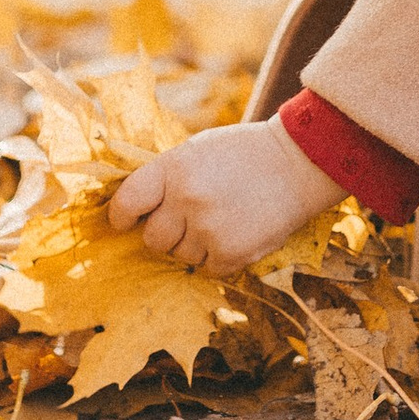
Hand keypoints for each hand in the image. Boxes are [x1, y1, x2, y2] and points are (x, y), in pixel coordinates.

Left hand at [107, 120, 343, 273]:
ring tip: (221, 219)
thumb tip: (137, 208)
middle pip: (153, 238)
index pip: (127, 202)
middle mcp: (187, 199)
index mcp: (174, 168)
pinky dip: (218, 257)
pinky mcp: (231, 253)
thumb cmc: (243, 154)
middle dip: (166, 232)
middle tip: (189, 218)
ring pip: (180, 255)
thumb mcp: (197, 151)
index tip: (125, 222)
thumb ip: (167, 177)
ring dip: (195, 244)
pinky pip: (208, 269)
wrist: (297, 163)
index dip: (121, 216)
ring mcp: (209, 228)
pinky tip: (235, 233)